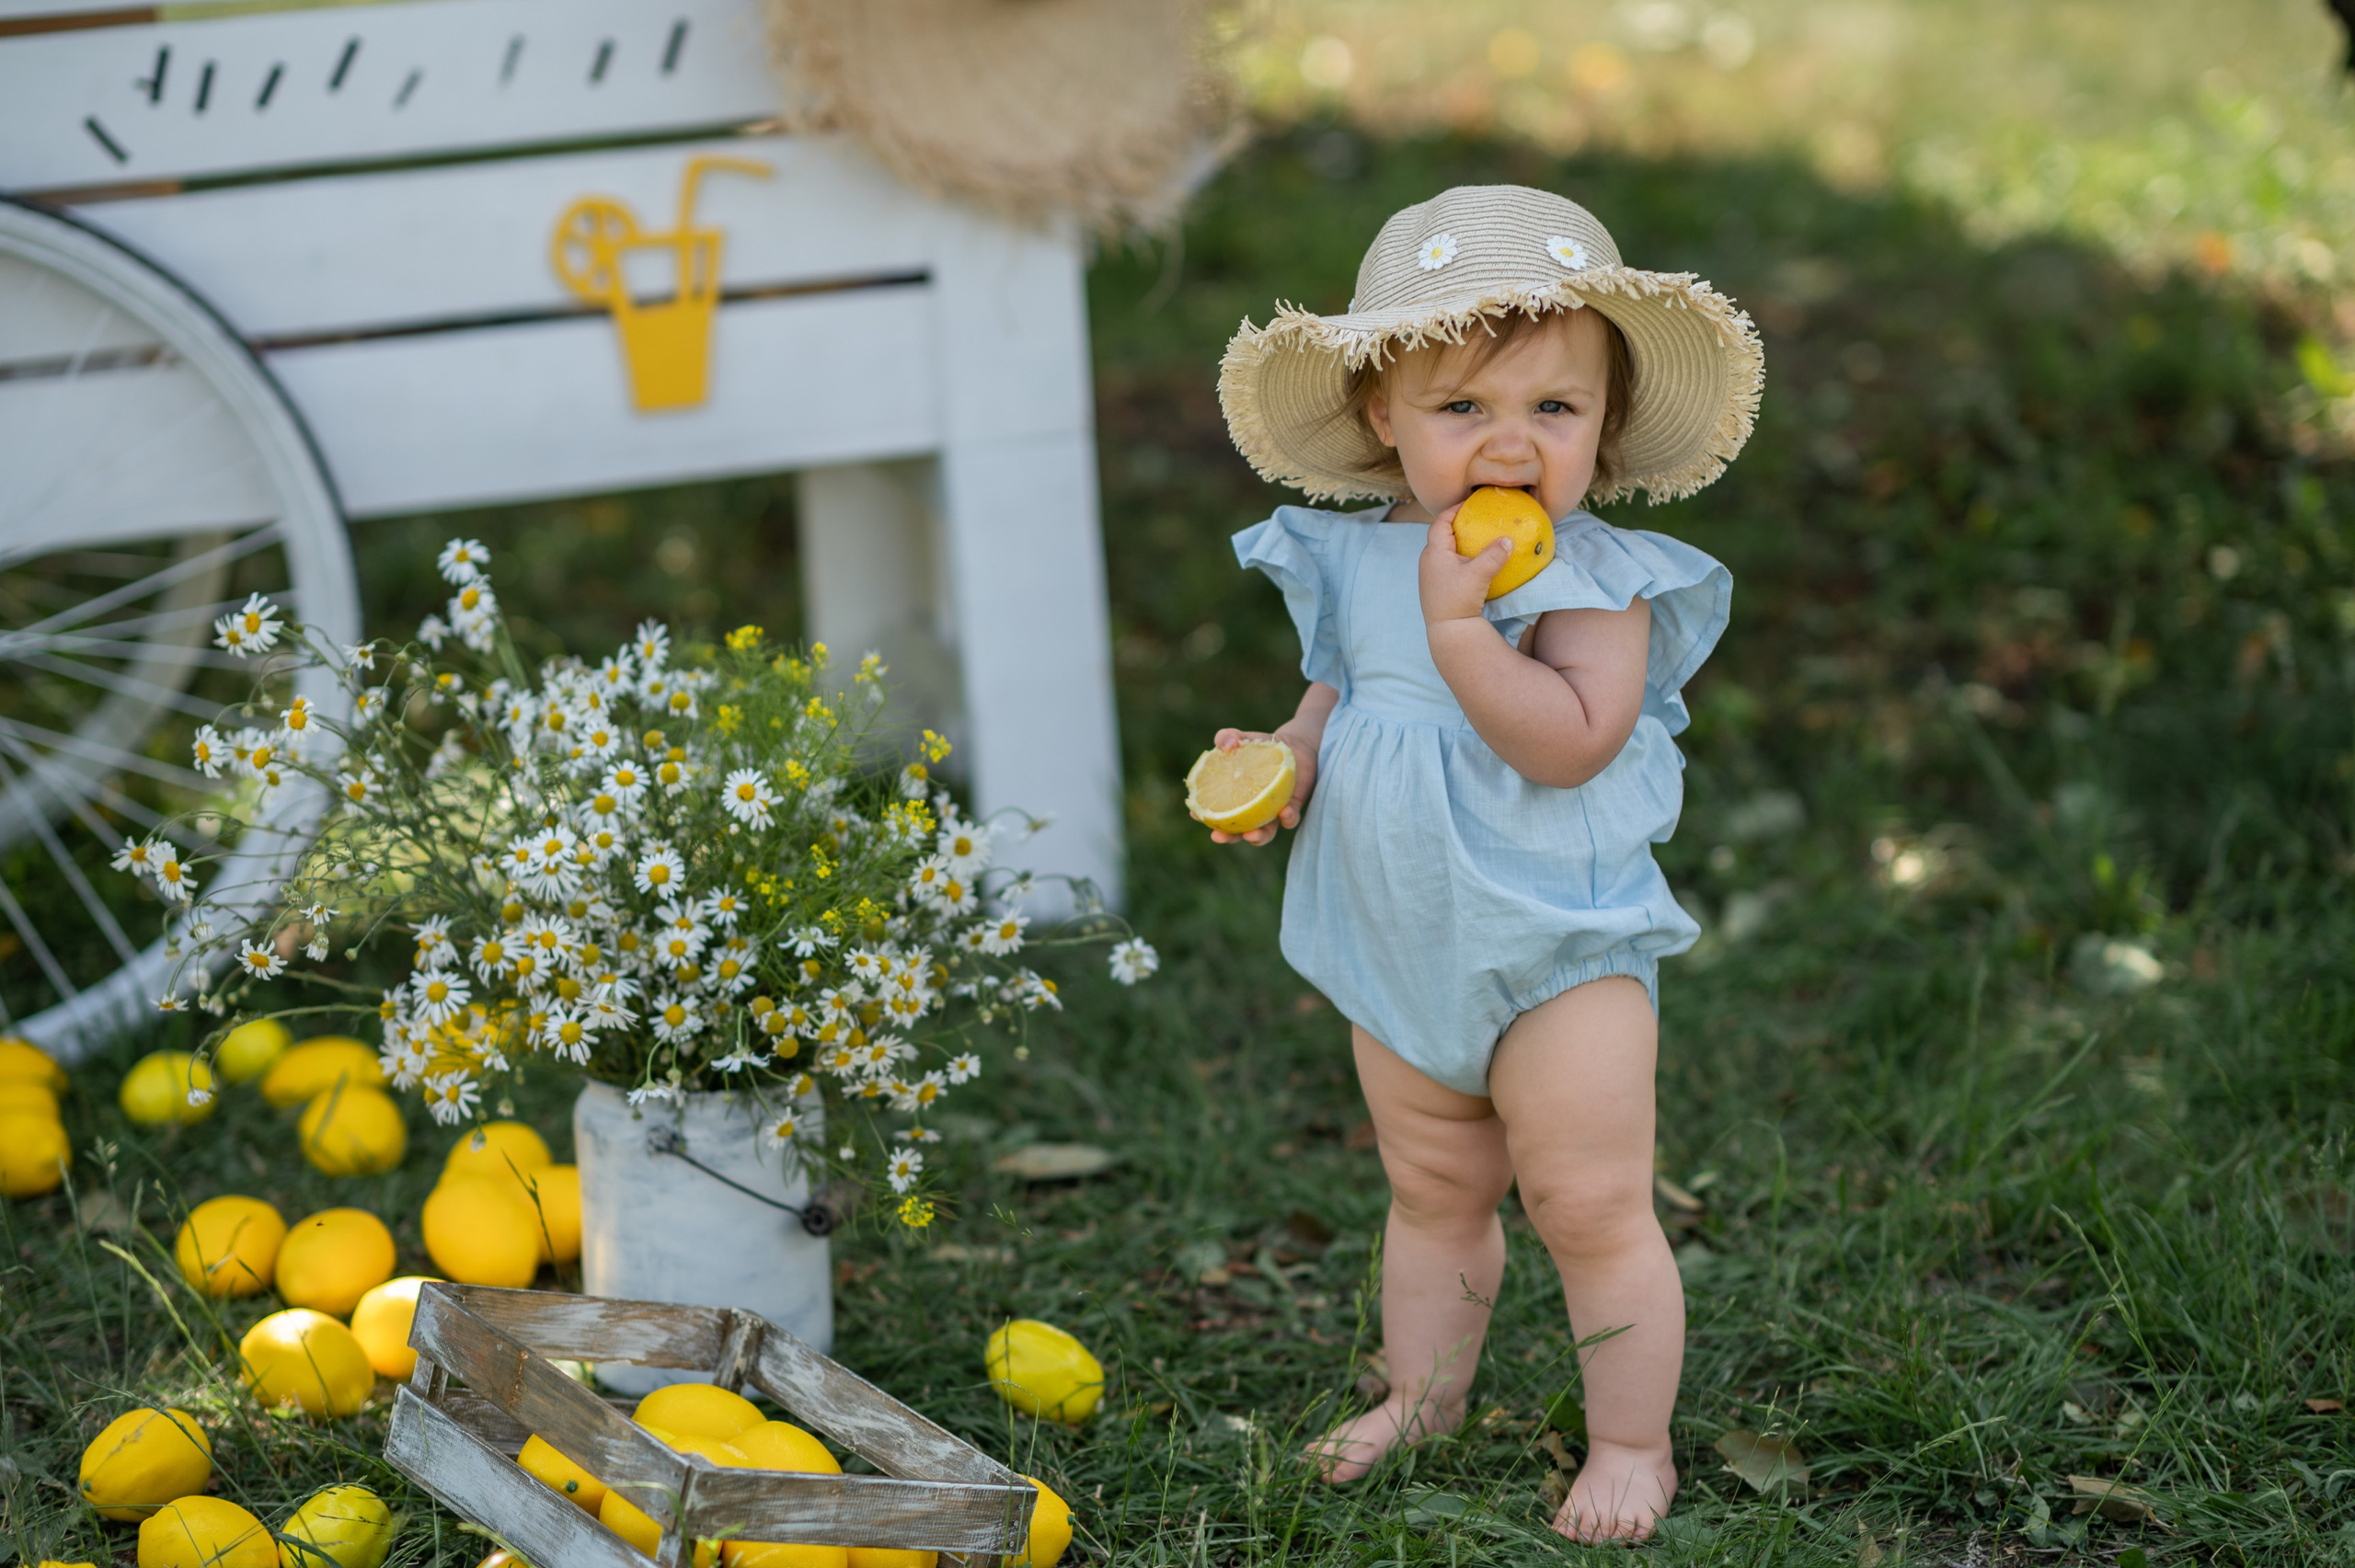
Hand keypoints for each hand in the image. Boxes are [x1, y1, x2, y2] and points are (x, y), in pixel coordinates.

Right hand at [1201, 726, 1316, 846]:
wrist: (1296, 746)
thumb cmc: (1263, 747)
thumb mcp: (1243, 739)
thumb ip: (1228, 737)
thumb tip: (1227, 745)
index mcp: (1236, 800)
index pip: (1217, 814)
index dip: (1205, 817)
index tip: (1194, 814)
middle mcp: (1253, 812)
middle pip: (1238, 832)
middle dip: (1228, 837)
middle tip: (1217, 836)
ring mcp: (1273, 813)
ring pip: (1265, 834)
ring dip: (1257, 838)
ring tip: (1251, 835)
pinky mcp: (1294, 808)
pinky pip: (1290, 819)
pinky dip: (1287, 818)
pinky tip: (1283, 812)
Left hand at [1418, 505, 1508, 627]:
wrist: (1448, 631)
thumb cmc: (1459, 601)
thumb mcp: (1478, 576)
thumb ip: (1494, 556)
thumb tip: (1508, 540)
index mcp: (1434, 552)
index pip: (1440, 521)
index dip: (1454, 509)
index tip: (1470, 504)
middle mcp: (1428, 561)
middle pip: (1441, 534)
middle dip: (1458, 524)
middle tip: (1476, 519)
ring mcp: (1430, 575)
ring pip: (1444, 550)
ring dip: (1459, 542)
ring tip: (1477, 538)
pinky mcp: (1436, 586)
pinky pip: (1447, 563)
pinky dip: (1459, 557)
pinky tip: (1474, 562)